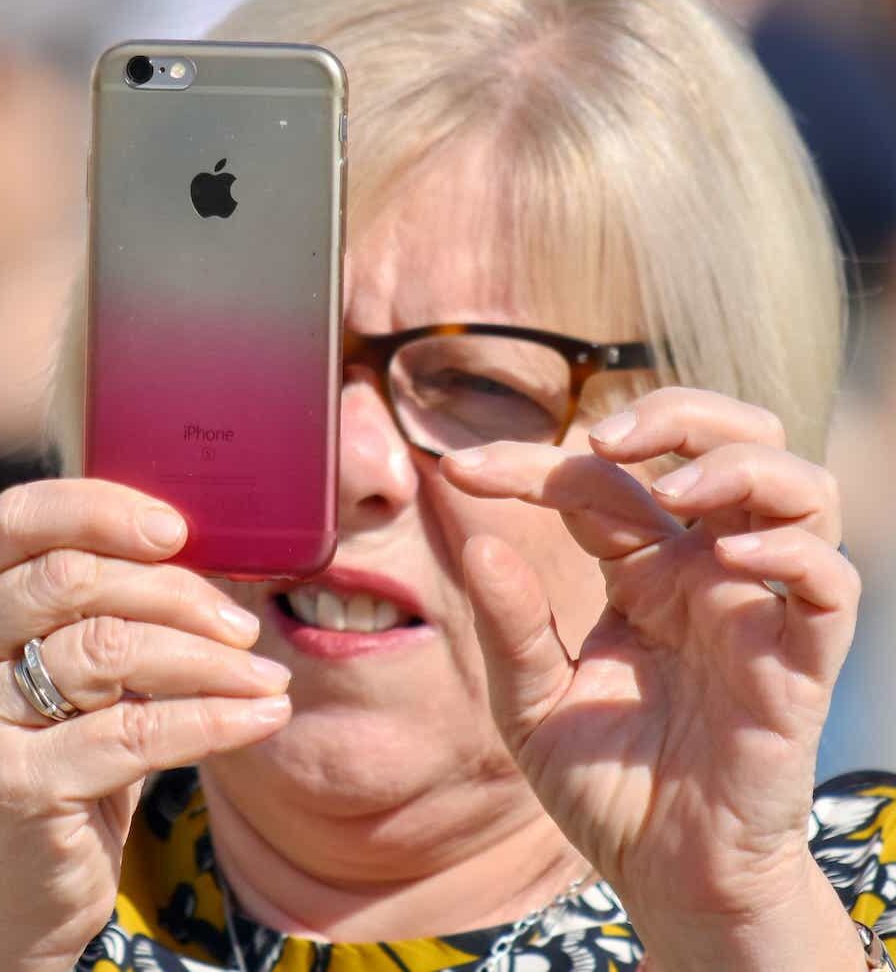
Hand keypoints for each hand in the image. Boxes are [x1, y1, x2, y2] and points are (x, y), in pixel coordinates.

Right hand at [0, 480, 291, 971]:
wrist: (5, 895)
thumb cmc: (57, 760)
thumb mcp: (69, 674)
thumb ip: (103, 609)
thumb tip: (208, 554)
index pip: (16, 520)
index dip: (101, 508)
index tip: (179, 529)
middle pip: (74, 579)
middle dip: (177, 593)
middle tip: (242, 626)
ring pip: (110, 650)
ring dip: (210, 660)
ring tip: (266, 677)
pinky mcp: (13, 786)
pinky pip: (136, 732)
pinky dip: (216, 719)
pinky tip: (263, 717)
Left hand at [441, 388, 861, 968]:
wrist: (662, 875)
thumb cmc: (603, 783)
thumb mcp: (529, 703)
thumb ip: (510, 625)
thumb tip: (478, 544)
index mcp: (640, 570)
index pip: (600, 482)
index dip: (529, 464)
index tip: (457, 471)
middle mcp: (705, 572)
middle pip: (731, 440)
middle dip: (676, 412)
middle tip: (603, 439)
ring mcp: (757, 609)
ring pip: (797, 487)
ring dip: (738, 463)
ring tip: (670, 487)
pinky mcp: (800, 661)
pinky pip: (829, 581)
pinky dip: (788, 552)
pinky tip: (724, 557)